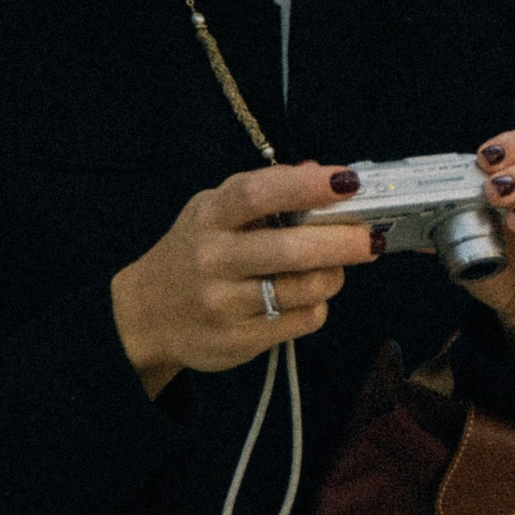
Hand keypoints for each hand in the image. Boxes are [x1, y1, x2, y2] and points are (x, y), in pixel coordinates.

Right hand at [111, 162, 380, 402]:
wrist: (144, 316)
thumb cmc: (193, 252)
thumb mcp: (212, 211)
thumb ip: (262, 191)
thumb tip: (320, 172)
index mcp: (208, 218)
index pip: (258, 194)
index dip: (306, 186)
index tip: (347, 181)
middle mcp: (212, 260)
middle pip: (289, 250)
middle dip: (342, 242)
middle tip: (371, 237)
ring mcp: (222, 305)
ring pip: (302, 291)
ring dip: (334, 276)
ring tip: (337, 267)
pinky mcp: (236, 342)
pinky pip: (300, 322)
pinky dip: (317, 306)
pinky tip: (309, 297)